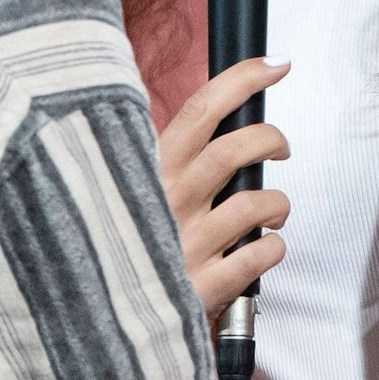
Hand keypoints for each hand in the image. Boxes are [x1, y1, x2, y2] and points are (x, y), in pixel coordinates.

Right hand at [157, 56, 291, 321]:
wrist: (98, 315)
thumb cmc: (131, 239)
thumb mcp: (135, 186)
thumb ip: (174, 155)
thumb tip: (222, 112)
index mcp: (151, 168)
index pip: (199, 110)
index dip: (242, 80)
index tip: (278, 64)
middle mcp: (166, 201)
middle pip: (232, 150)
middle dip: (270, 139)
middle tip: (280, 147)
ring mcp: (184, 245)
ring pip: (254, 204)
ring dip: (277, 202)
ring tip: (272, 211)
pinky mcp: (201, 287)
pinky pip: (259, 256)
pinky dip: (274, 247)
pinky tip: (263, 247)